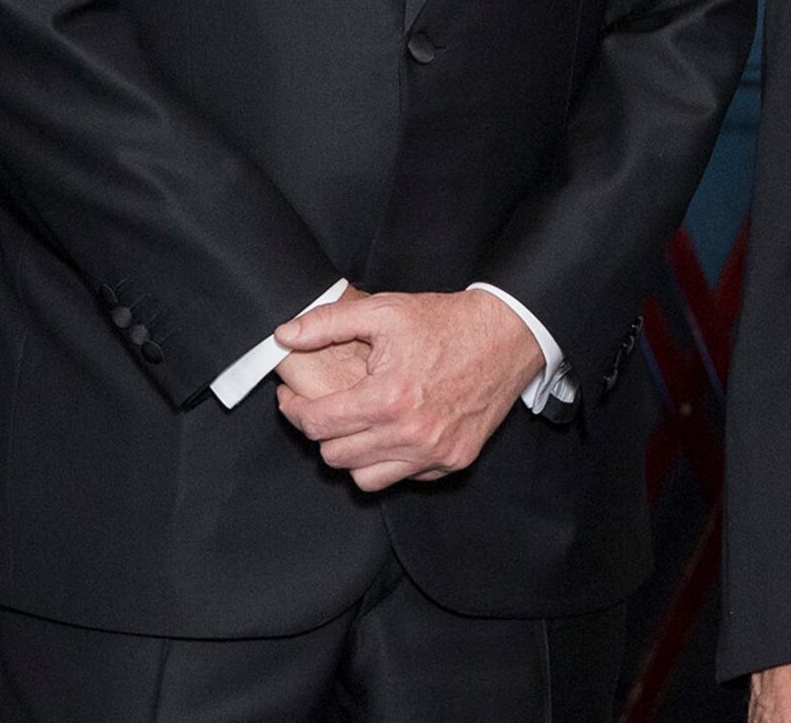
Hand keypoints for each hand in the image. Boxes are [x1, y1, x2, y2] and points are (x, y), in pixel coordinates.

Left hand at [273, 287, 541, 488]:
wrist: (507, 336)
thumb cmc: (446, 322)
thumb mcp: (384, 311)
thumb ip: (327, 323)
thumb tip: (284, 336)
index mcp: (388, 397)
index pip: (318, 424)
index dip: (294, 411)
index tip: (291, 400)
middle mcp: (410, 434)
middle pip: (335, 457)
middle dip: (320, 432)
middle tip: (322, 410)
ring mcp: (434, 453)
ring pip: (365, 479)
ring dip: (352, 455)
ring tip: (355, 426)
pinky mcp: (453, 461)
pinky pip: (404, 477)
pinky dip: (391, 460)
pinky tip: (392, 432)